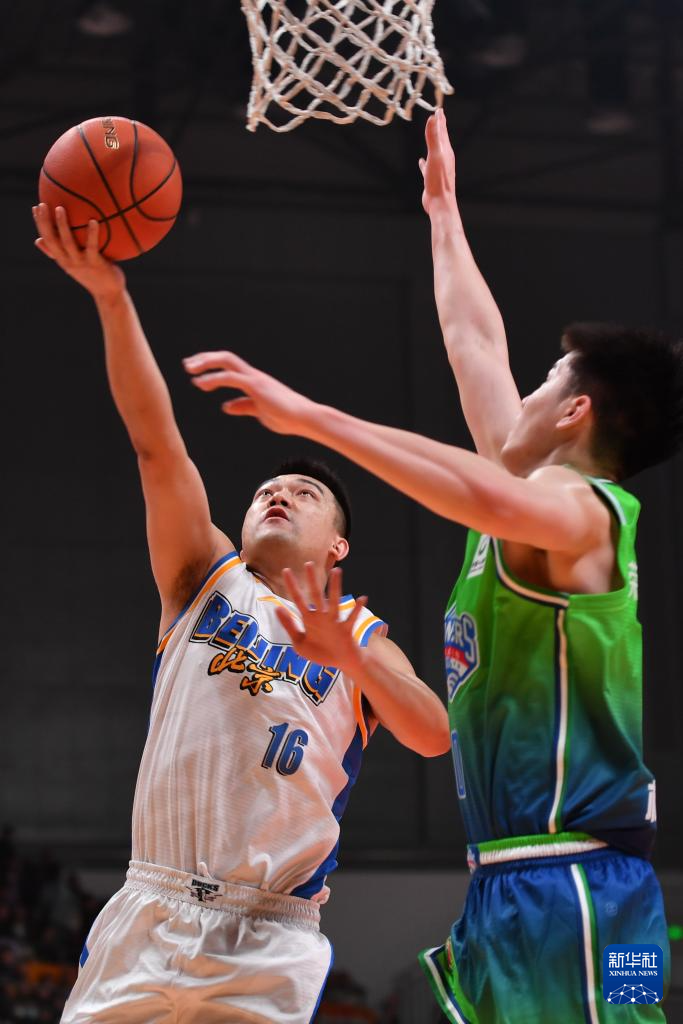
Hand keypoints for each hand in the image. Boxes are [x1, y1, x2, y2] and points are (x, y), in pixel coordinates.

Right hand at [32, 204, 124, 300]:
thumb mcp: (73, 265)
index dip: (40, 224)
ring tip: (60, 208)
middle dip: (44, 223)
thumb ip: (58, 253)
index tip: (35, 208)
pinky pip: (92, 246)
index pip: (46, 239)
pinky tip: (93, 220)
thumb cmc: (93, 276)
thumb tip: (37, 240)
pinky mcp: (95, 264)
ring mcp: (81, 263)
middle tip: (42, 205)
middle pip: (51, 240)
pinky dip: (92, 233)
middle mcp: (68, 261)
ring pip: (67, 242)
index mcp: (62, 259)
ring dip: (62, 225)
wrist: (109, 294)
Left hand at [183, 351, 318, 436]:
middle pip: (226, 358)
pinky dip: (214, 378)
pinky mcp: (257, 386)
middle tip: (188, 365)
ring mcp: (255, 379)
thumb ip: (243, 406)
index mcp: (254, 380)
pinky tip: (201, 383)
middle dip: (205, 359)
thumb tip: (226, 406)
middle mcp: (254, 375)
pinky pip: (231, 378)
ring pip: (227, 362)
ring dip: (206, 364)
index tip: (196, 371)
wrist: (304, 418)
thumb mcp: (259, 412)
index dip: (212, 365)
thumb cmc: (286, 417)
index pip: (229, 366)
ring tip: (190, 370)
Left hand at [275, 563, 366, 672]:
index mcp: (309, 620)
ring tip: (336, 571)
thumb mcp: (299, 642)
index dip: (292, 586)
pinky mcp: (346, 630)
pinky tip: (362, 598)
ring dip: (335, 587)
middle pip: (316, 595)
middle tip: (308, 563)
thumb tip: (277, 608)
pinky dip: (357, 610)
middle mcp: (321, 617)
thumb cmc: (320, 652)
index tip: (286, 570)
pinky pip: (351, 618)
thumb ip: (289, 626)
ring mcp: (334, 622)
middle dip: (312, 580)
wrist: (340, 663)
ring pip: (334, 602)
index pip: (298, 600)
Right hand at [418, 108, 455, 214]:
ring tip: (430, 137)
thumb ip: (433, 137)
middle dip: (439, 128)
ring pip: (435, 152)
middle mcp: (444, 159)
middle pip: (441, 139)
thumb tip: (432, 118)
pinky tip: (421, 161)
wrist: (440, 203)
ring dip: (432, 143)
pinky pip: (427, 167)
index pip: (443, 131)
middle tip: (437, 118)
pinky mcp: (432, 178)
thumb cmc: (438, 180)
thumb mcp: (435, 155)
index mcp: (446, 151)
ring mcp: (438, 169)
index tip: (439, 110)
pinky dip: (424, 162)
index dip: (440, 120)